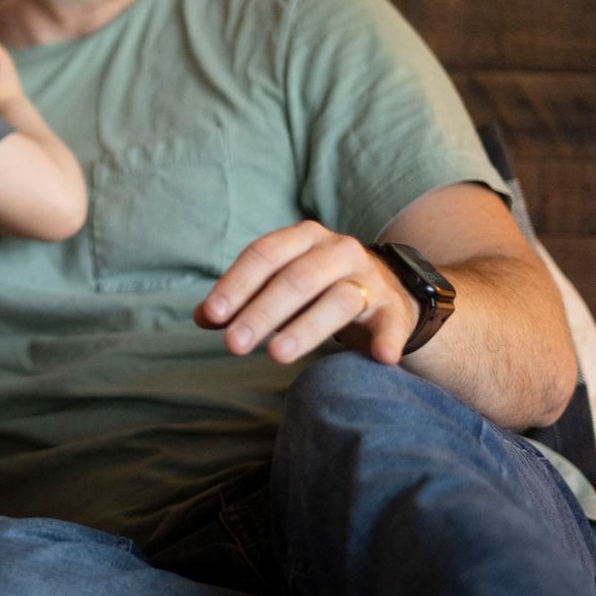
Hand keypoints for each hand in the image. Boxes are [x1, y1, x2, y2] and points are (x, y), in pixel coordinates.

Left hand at [194, 221, 420, 364]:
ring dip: (306, 329)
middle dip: (261, 312)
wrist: (386, 293)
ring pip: (337, 300)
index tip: (213, 315)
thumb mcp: (279, 285)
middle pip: (296, 279)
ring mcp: (369, 279)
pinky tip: (379, 357)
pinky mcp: (393, 309)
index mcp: (303, 238)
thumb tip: (203, 317)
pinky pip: (390, 323)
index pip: (264, 255)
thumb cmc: (318, 289)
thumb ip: (242, 299)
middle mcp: (338, 250)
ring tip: (277, 356)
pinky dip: (386, 339)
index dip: (236, 285)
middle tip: (233, 345)